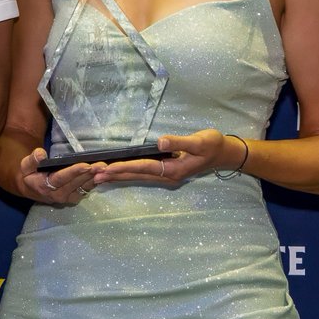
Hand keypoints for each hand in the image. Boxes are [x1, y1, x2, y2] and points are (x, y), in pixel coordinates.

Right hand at [16, 150, 97, 204]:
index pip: (61, 178)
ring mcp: (67, 198)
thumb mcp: (24, 166)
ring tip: (105, 169)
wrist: (30, 190)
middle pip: (76, 183)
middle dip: (89, 174)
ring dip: (95, 178)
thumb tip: (41, 153)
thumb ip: (32, 160)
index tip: (86, 165)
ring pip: (83, 187)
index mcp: (45, 186)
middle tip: (102, 165)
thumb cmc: (29, 175)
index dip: (74, 172)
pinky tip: (102, 175)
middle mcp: (58, 195)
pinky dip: (94, 182)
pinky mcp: (73, 198)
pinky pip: (85, 190)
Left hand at [93, 129, 234, 184]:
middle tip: (94, 175)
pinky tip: (118, 174)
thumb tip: (160, 142)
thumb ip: (179, 142)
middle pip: (136, 176)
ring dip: (119, 176)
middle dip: (115, 175)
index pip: (143, 168)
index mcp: (173, 170)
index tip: (107, 168)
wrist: (225, 153)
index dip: (124, 167)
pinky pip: (142, 174)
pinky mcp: (166, 172)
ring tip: (99, 177)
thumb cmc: (212, 145)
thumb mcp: (199, 142)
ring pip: (138, 177)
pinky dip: (128, 174)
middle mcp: (167, 176)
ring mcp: (167, 176)